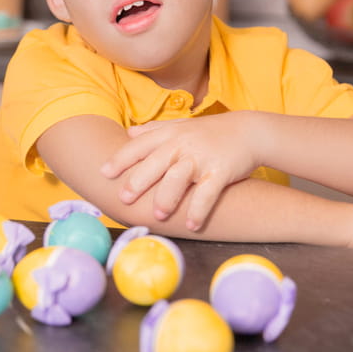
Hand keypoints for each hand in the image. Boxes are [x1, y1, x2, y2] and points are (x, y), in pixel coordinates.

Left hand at [99, 113, 261, 230]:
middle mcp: (182, 144)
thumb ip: (154, 130)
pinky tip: (192, 225)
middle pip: (156, 162)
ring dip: (168, 196)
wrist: (248, 131)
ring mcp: (201, 157)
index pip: (140, 146)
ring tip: (158, 215)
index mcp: (170, 135)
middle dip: (138, 180)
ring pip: (180, 176)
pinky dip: (200, 209)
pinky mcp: (221, 170)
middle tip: (124, 198)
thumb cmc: (209, 132)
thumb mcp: (181, 126)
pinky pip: (208, 192)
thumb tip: (128, 133)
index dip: (121, 159)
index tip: (104, 173)